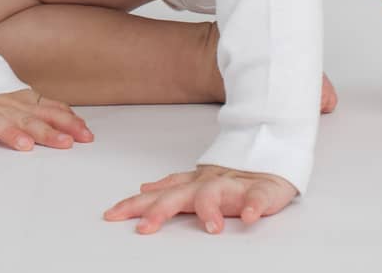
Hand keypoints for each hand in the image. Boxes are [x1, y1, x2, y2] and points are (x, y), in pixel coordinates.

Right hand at [0, 87, 93, 151]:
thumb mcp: (24, 102)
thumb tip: (81, 124)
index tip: (86, 136)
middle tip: (64, 143)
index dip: (68, 123)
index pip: (48, 112)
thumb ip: (50, 112)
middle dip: (46, 132)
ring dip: (11, 133)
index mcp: (21, 103)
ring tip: (25, 145)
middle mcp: (3, 106)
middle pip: (26, 119)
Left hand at [102, 164, 297, 233]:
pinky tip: (250, 217)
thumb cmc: (233, 175)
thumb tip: (143, 189)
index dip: (134, 205)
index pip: (158, 195)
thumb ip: (171, 187)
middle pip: (179, 196)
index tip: (111, 215)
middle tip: (145, 228)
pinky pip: (258, 197)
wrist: (270, 154)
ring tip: (212, 227)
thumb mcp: (197, 181)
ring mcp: (234, 185)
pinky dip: (254, 206)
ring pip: (217, 194)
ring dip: (211, 209)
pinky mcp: (262, 189)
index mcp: (193, 185)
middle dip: (160, 211)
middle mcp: (208, 184)